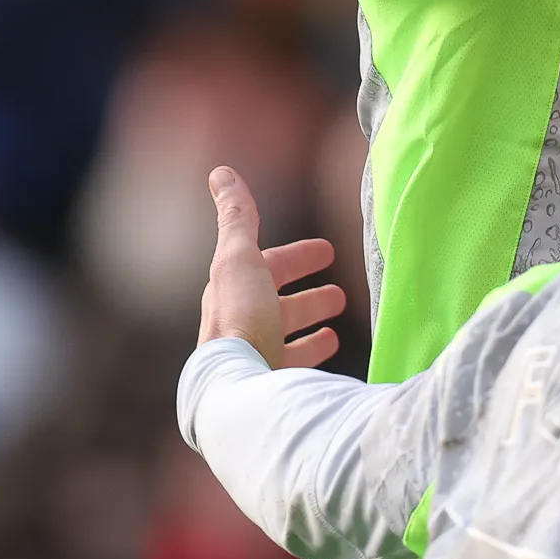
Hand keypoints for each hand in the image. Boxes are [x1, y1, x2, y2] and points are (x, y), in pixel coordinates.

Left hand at [199, 166, 346, 368]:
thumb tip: (221, 172)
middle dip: (308, 297)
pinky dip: (314, 355)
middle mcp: (242, 324)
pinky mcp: (271, 381)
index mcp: (234, 292)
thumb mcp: (239, 259)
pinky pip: (298, 366)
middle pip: (279, 305)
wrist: (236, 386)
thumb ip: (237, 218)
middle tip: (338, 295)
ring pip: (287, 336)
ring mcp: (256, 355)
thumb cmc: (240, 318)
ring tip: (337, 327)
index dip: (297, 257)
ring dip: (311, 326)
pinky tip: (331, 354)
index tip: (327, 252)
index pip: (269, 267)